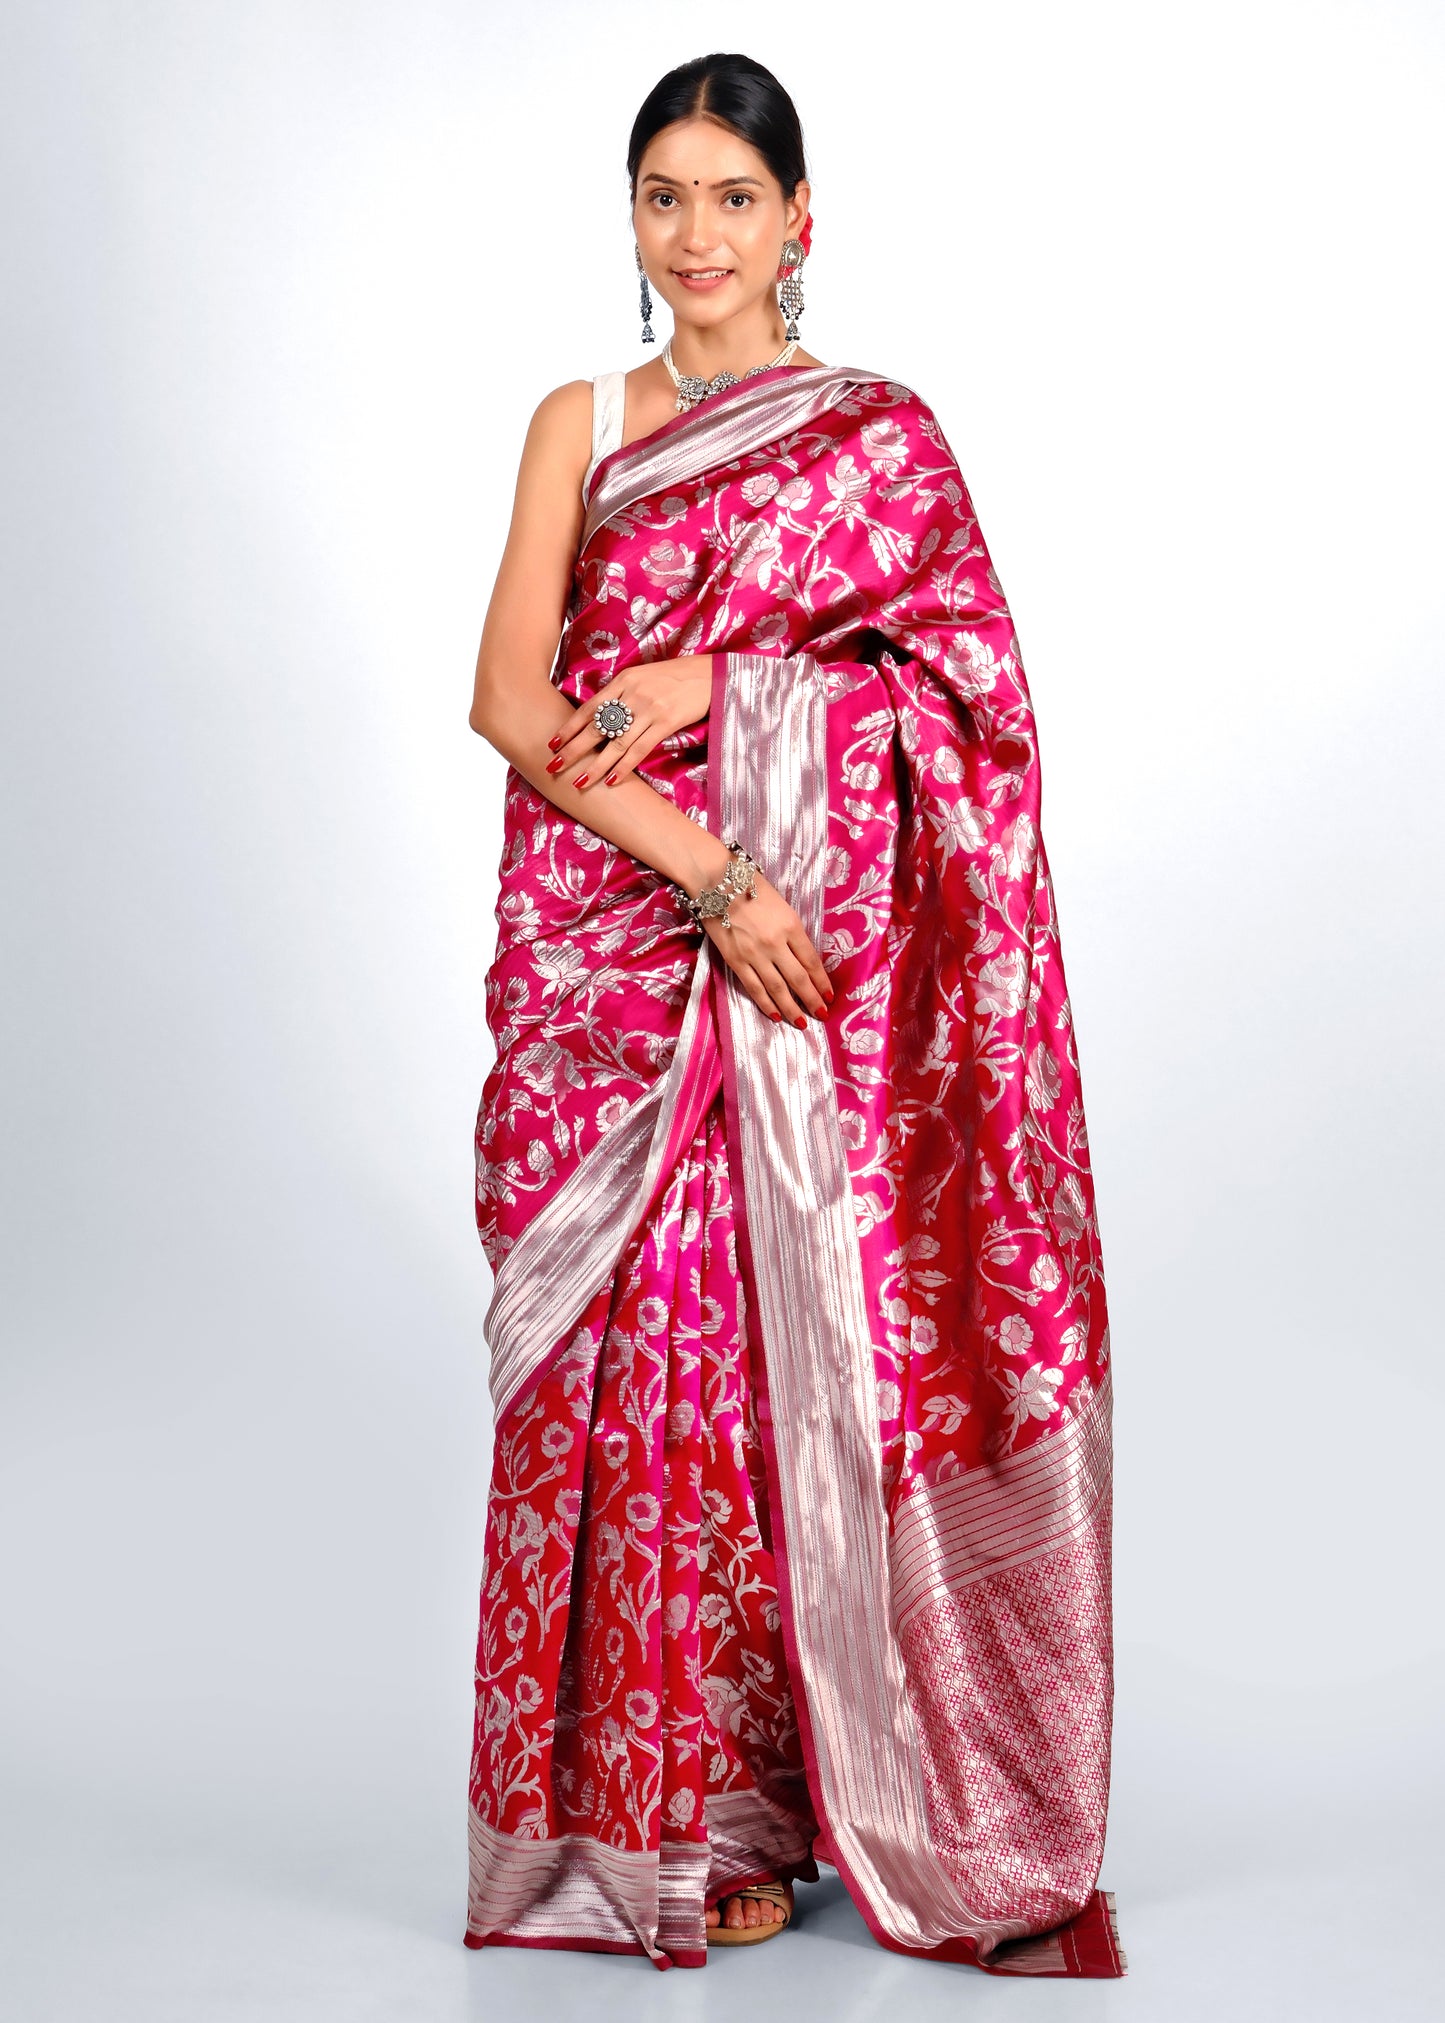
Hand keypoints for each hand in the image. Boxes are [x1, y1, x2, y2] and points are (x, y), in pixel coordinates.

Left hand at [545, 654, 712, 788]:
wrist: (709, 675)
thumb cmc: (675, 678)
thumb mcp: (643, 677)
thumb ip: (622, 693)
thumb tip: (600, 715)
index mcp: (624, 680)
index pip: (589, 707)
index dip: (569, 728)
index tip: (552, 744)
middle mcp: (632, 694)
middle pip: (597, 727)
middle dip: (573, 749)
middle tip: (554, 766)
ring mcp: (649, 709)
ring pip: (616, 743)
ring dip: (596, 766)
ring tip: (579, 782)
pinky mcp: (666, 722)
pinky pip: (640, 749)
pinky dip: (625, 766)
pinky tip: (612, 780)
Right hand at [698, 864, 834, 1028]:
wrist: (716, 882)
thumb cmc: (751, 887)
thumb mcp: (782, 906)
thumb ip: (793, 932)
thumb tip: (803, 958)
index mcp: (791, 926)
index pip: (811, 961)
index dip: (822, 981)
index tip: (829, 995)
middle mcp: (776, 943)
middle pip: (799, 979)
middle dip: (812, 1000)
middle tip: (822, 1015)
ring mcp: (755, 954)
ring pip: (778, 988)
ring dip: (792, 1008)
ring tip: (802, 1022)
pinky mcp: (735, 961)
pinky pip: (754, 987)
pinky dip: (766, 1003)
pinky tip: (776, 1015)